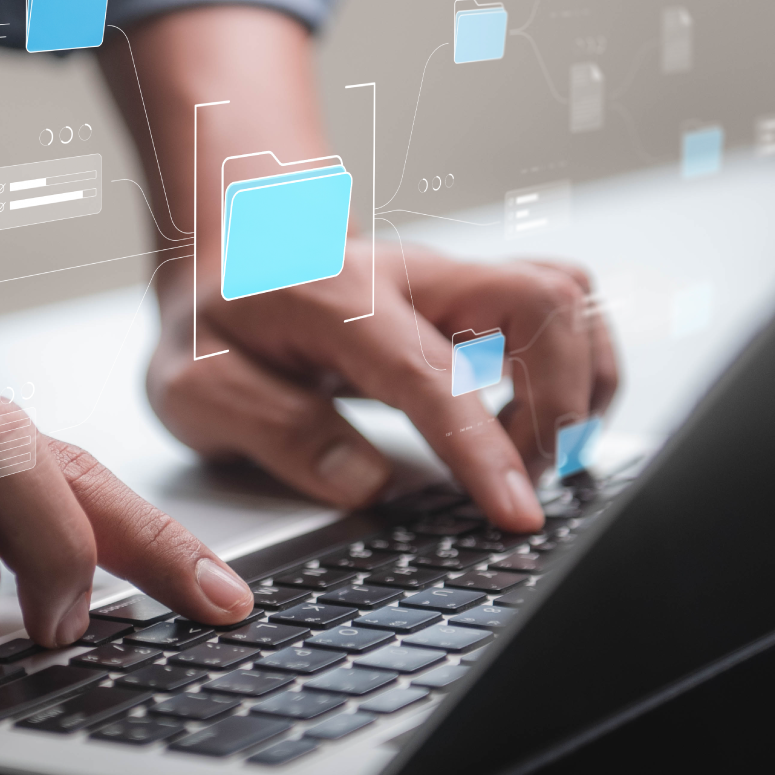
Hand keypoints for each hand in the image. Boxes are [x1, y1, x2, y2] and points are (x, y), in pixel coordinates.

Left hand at [147, 241, 618, 530]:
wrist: (224, 260)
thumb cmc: (213, 328)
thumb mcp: (196, 389)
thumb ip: (275, 430)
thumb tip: (367, 481)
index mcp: (338, 298)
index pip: (433, 373)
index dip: (484, 449)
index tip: (515, 513)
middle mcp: (412, 275)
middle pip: (544, 299)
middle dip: (559, 403)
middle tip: (525, 479)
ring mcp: (452, 279)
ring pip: (568, 294)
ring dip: (578, 383)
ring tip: (537, 455)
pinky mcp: (474, 295)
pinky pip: (560, 308)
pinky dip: (574, 368)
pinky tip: (537, 423)